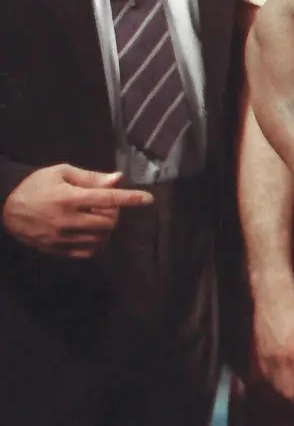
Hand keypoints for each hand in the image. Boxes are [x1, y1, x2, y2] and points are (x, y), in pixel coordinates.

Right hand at [1, 164, 152, 256]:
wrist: (5, 204)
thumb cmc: (37, 184)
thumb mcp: (62, 173)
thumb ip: (91, 177)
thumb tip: (118, 178)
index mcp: (69, 198)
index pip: (107, 198)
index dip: (130, 198)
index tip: (149, 199)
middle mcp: (66, 219)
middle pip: (107, 222)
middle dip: (115, 213)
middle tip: (107, 206)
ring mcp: (60, 237)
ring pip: (99, 238)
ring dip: (106, 229)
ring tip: (98, 218)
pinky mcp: (54, 249)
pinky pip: (86, 252)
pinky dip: (97, 244)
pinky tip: (93, 233)